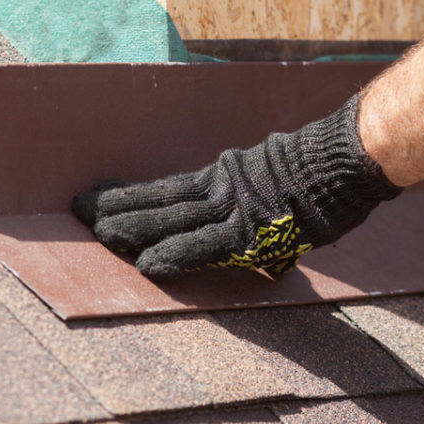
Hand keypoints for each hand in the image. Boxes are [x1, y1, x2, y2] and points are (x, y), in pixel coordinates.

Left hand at [73, 95, 400, 279]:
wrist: (345, 160)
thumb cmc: (320, 171)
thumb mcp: (276, 178)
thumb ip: (257, 202)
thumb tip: (260, 241)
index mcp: (225, 176)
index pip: (168, 188)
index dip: (132, 195)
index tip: (98, 199)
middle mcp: (221, 187)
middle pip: (160, 198)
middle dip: (119, 207)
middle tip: (79, 210)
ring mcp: (234, 207)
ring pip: (173, 219)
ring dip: (134, 229)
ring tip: (99, 235)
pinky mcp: (251, 230)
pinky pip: (206, 246)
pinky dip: (175, 254)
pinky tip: (147, 262)